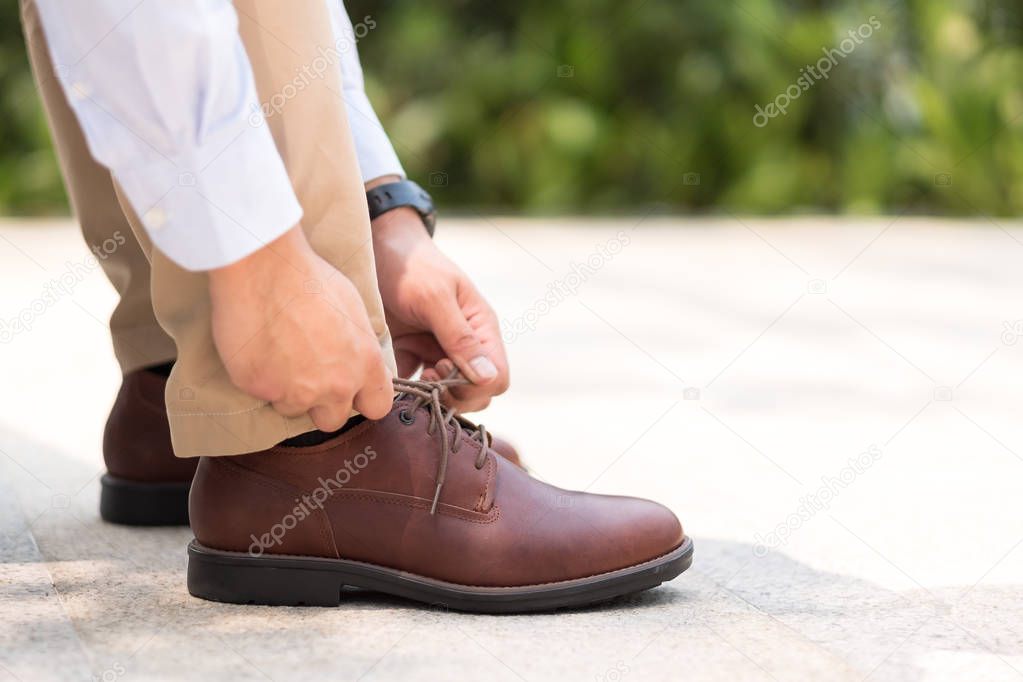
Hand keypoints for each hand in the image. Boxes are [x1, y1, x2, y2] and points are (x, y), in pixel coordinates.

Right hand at [208, 225, 393, 430]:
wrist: (263, 266)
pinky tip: (258, 348)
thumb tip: (360, 361)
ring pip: (294, 409)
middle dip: (321, 403)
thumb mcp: (354, 309)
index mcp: (365, 364)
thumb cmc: (309, 277)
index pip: (378, 407)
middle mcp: (336, 385)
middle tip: (307, 374)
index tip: (351, 389)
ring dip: (287, 391)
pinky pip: (262, 394)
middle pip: (333, 419)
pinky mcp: (260, 388)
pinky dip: (260, 378)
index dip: (363, 399)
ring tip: (278, 354)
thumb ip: (360, 346)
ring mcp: (296, 391)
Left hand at [371, 207, 508, 411]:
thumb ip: (460, 338)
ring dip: (431, 396)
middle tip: (426, 375)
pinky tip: (392, 378)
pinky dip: (407, 391)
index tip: (442, 371)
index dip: (474, 387)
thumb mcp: (434, 298)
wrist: (374, 250)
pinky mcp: (411, 356)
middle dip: (453, 395)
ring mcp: (438, 352)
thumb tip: (487, 379)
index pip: (497, 377)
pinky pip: (417, 387)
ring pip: (448, 395)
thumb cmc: (410, 267)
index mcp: (481, 328)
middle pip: (476, 393)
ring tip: (411, 375)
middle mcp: (464, 344)